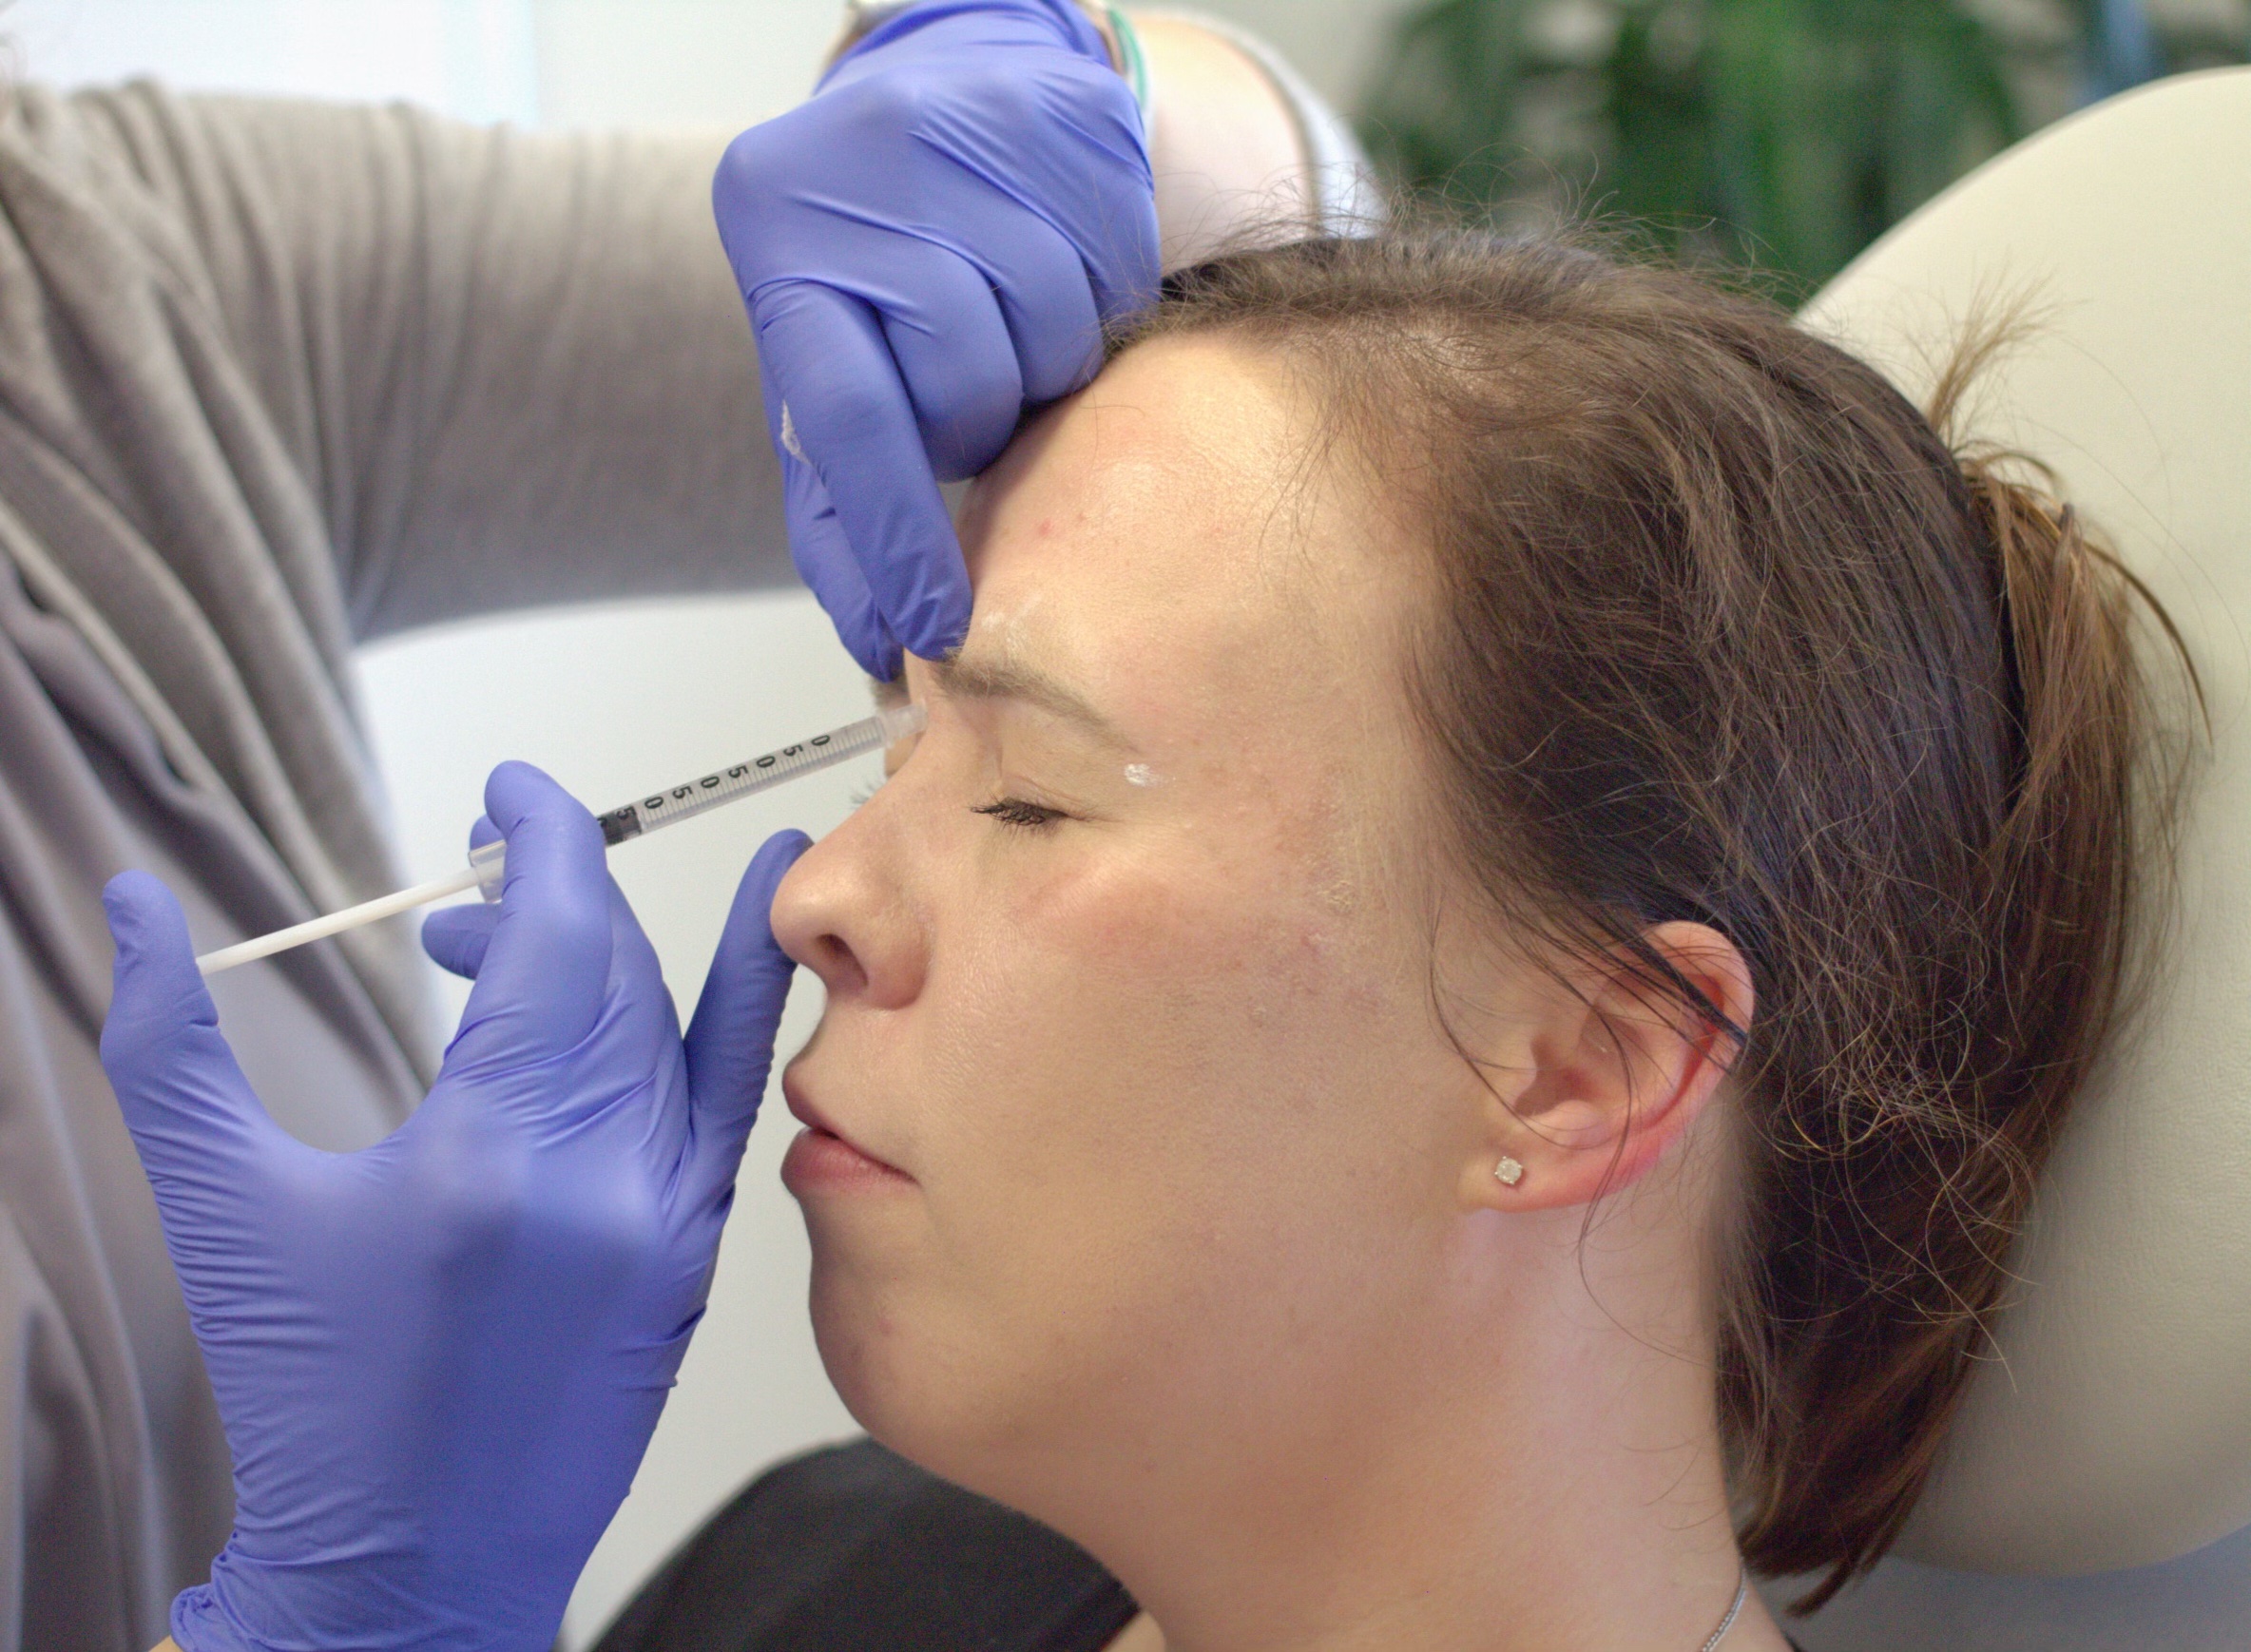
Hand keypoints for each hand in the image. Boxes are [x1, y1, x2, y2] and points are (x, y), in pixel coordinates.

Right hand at [100, 765, 807, 1651]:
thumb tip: (136, 904)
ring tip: (510, 946)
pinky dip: (737, 1013)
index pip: (559, 936)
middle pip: (612, 972)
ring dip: (603, 959)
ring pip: (667, 1029)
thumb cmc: (312, 1408)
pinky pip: (730, 1100)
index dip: (546, 836)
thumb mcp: (225, 1211)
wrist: (406, 1574)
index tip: (513, 789)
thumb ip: (170, 1042)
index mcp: (493, 1160)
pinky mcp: (695, 1259)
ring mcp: (669, 1224)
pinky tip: (750, 942)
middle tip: (466, 891)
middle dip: (545, 899)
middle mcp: (607, 1184)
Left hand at [714, 0, 1158, 676]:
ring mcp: (968, 132)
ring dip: (1045, 368)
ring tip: (1013, 331)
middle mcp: (859, 169)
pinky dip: (1100, 302)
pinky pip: (1115, 276)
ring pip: (1049, 334)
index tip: (935, 627)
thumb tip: (875, 648)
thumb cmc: (883, 274)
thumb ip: (841, 507)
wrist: (957, 113)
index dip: (897, 538)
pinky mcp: (1069, 119)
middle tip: (972, 398)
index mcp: (778, 238)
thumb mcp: (832, 376)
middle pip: (961, 380)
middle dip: (978, 423)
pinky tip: (1063, 270)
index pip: (847, 420)